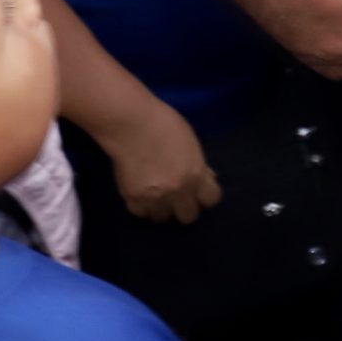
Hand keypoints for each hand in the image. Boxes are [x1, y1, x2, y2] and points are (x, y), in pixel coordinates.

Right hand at [100, 100, 221, 223]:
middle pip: (188, 216)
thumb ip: (197, 164)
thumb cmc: (163, 122)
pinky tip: (140, 192)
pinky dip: (141, 205)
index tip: (199, 191)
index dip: (205, 195)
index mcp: (196, 174)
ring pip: (162, 218)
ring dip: (161, 208)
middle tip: (177, 196)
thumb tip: (204, 177)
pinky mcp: (133, 198)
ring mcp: (155, 198)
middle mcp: (178, 191)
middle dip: (184, 207)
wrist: (130, 123)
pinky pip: (140, 212)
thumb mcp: (190, 142)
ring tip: (155, 195)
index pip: (211, 199)